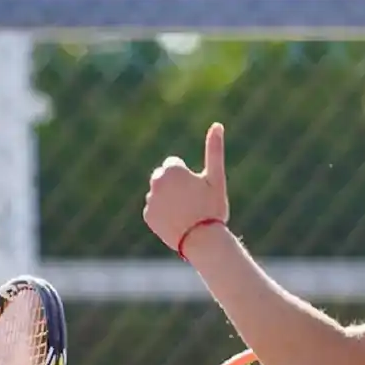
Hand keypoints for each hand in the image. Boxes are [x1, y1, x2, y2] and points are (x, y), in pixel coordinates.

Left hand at [143, 123, 230, 252]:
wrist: (202, 240)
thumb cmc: (212, 208)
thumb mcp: (216, 178)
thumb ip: (214, 150)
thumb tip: (217, 124)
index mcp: (171, 169)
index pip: (174, 164)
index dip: (187, 177)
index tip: (197, 190)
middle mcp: (156, 181)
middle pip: (164, 177)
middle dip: (174, 185)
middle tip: (191, 202)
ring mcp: (150, 199)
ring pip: (160, 194)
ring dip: (169, 200)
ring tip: (186, 214)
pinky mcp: (147, 216)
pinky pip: (155, 210)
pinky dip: (163, 214)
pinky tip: (177, 222)